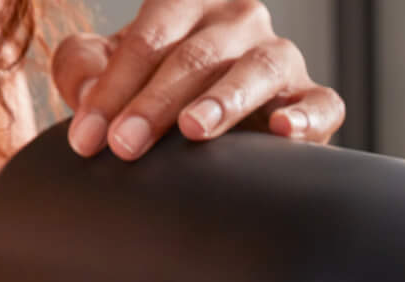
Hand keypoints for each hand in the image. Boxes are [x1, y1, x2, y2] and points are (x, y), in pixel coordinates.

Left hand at [55, 0, 344, 159]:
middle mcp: (239, 19)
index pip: (149, 37)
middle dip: (154, 104)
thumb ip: (83, 67)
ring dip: (223, 100)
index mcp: (189, 3)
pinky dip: (305, 116)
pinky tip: (282, 131)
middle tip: (125, 146)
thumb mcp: (109, 73)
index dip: (114, 86)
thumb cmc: (156, 92)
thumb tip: (87, 89)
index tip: (88, 138)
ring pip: (256, 70)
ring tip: (193, 129)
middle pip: (195, 56)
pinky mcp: (316, 97)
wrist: (214, 127)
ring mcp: (282, 56)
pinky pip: (321, 103)